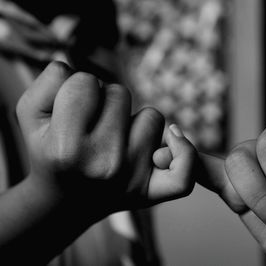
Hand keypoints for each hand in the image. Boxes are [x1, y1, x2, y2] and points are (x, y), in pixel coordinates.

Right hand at [16, 61, 195, 215]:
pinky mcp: (152, 191)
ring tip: (113, 142)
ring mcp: (132, 179)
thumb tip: (81, 70)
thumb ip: (49, 81)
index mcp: (67, 148)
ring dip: (134, 122)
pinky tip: (171, 138)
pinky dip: (184, 152)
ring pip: (152, 116)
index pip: (85, 83)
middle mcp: (103, 165)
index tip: (71, 111)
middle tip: (91, 129)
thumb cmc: (49, 152)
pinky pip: (184, 169)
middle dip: (104, 102)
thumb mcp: (30, 116)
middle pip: (120, 94)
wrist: (65, 201)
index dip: (78, 89)